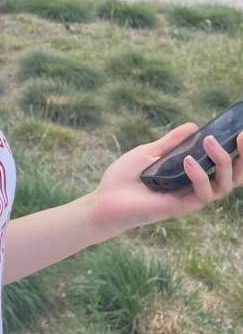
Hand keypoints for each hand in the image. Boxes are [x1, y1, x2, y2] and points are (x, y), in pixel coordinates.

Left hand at [90, 121, 242, 233]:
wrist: (105, 198)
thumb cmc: (125, 177)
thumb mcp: (150, 152)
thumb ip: (172, 142)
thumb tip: (194, 126)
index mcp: (191, 175)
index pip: (222, 165)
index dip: (237, 151)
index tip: (241, 130)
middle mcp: (195, 188)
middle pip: (232, 177)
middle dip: (242, 158)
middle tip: (242, 136)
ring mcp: (190, 198)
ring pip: (223, 186)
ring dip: (222, 162)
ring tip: (211, 142)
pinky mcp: (181, 208)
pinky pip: (201, 194)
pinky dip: (199, 175)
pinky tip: (188, 160)